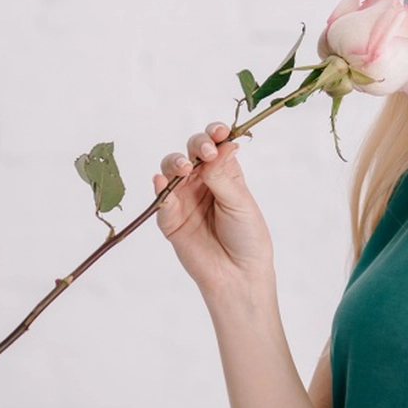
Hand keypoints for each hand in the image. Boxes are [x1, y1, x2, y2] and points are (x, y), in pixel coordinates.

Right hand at [155, 121, 274, 298]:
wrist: (238, 274)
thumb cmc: (247, 236)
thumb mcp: (239, 202)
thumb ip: (222, 176)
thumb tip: (219, 145)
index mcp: (224, 173)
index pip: (215, 145)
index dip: (214, 134)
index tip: (219, 132)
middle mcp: (202, 181)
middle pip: (190, 152)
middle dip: (195, 146)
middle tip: (205, 152)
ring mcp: (184, 198)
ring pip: (171, 170)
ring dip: (175, 163)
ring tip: (185, 168)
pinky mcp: (169, 219)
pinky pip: (161, 200)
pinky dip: (160, 189)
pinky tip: (162, 182)